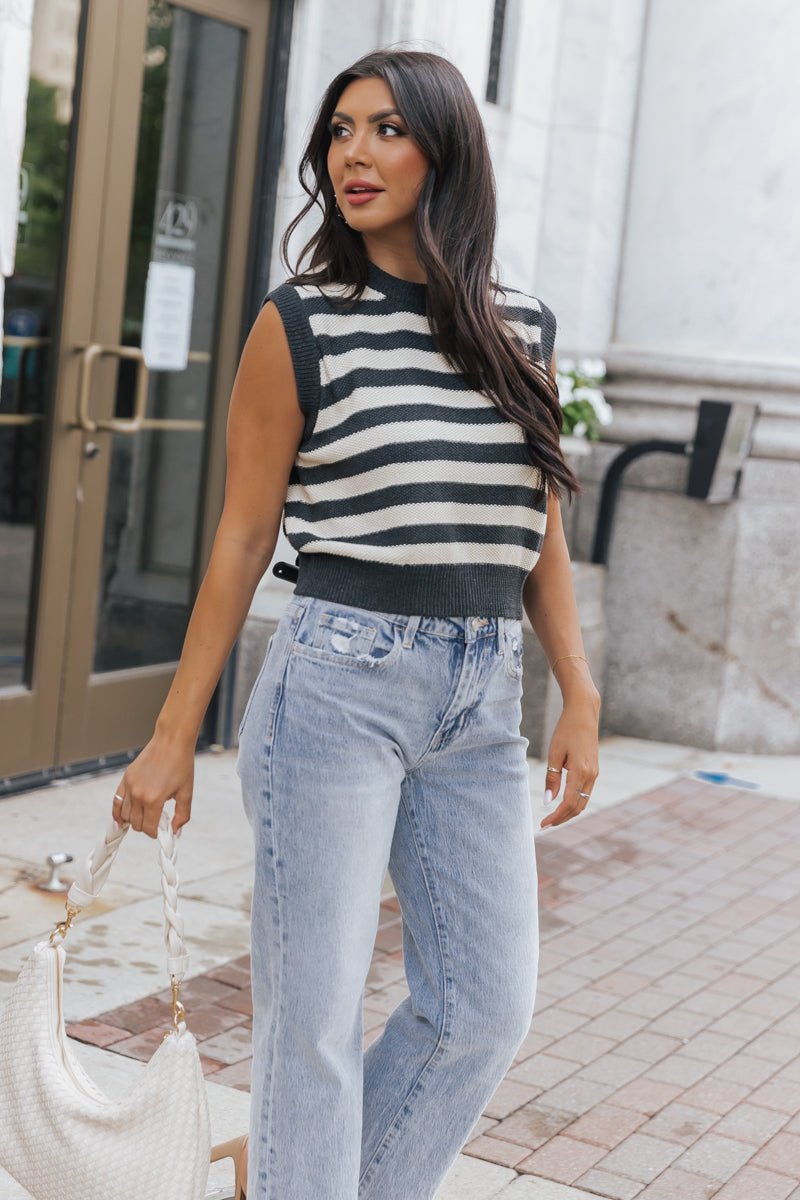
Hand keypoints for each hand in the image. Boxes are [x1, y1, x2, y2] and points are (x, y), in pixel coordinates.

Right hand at [111, 730, 194, 838]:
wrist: (171, 741)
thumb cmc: (181, 765)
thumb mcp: (186, 792)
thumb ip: (182, 815)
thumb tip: (176, 832)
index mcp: (154, 800)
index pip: (149, 828)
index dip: (156, 833)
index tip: (162, 831)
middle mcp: (138, 795)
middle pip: (136, 824)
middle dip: (146, 827)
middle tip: (157, 820)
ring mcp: (130, 786)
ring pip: (125, 815)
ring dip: (134, 820)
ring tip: (145, 816)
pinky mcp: (126, 778)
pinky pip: (116, 801)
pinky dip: (117, 813)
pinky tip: (121, 820)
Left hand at [540, 694, 599, 828]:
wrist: (584, 713)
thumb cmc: (566, 730)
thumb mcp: (554, 753)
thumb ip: (552, 778)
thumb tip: (548, 802)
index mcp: (581, 772)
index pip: (568, 803)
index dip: (556, 816)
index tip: (543, 823)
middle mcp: (591, 776)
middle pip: (578, 807)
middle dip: (562, 818)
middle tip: (545, 825)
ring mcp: (595, 774)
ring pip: (583, 802)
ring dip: (568, 812)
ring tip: (552, 818)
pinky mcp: (594, 770)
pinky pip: (585, 793)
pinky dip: (574, 802)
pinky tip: (562, 803)